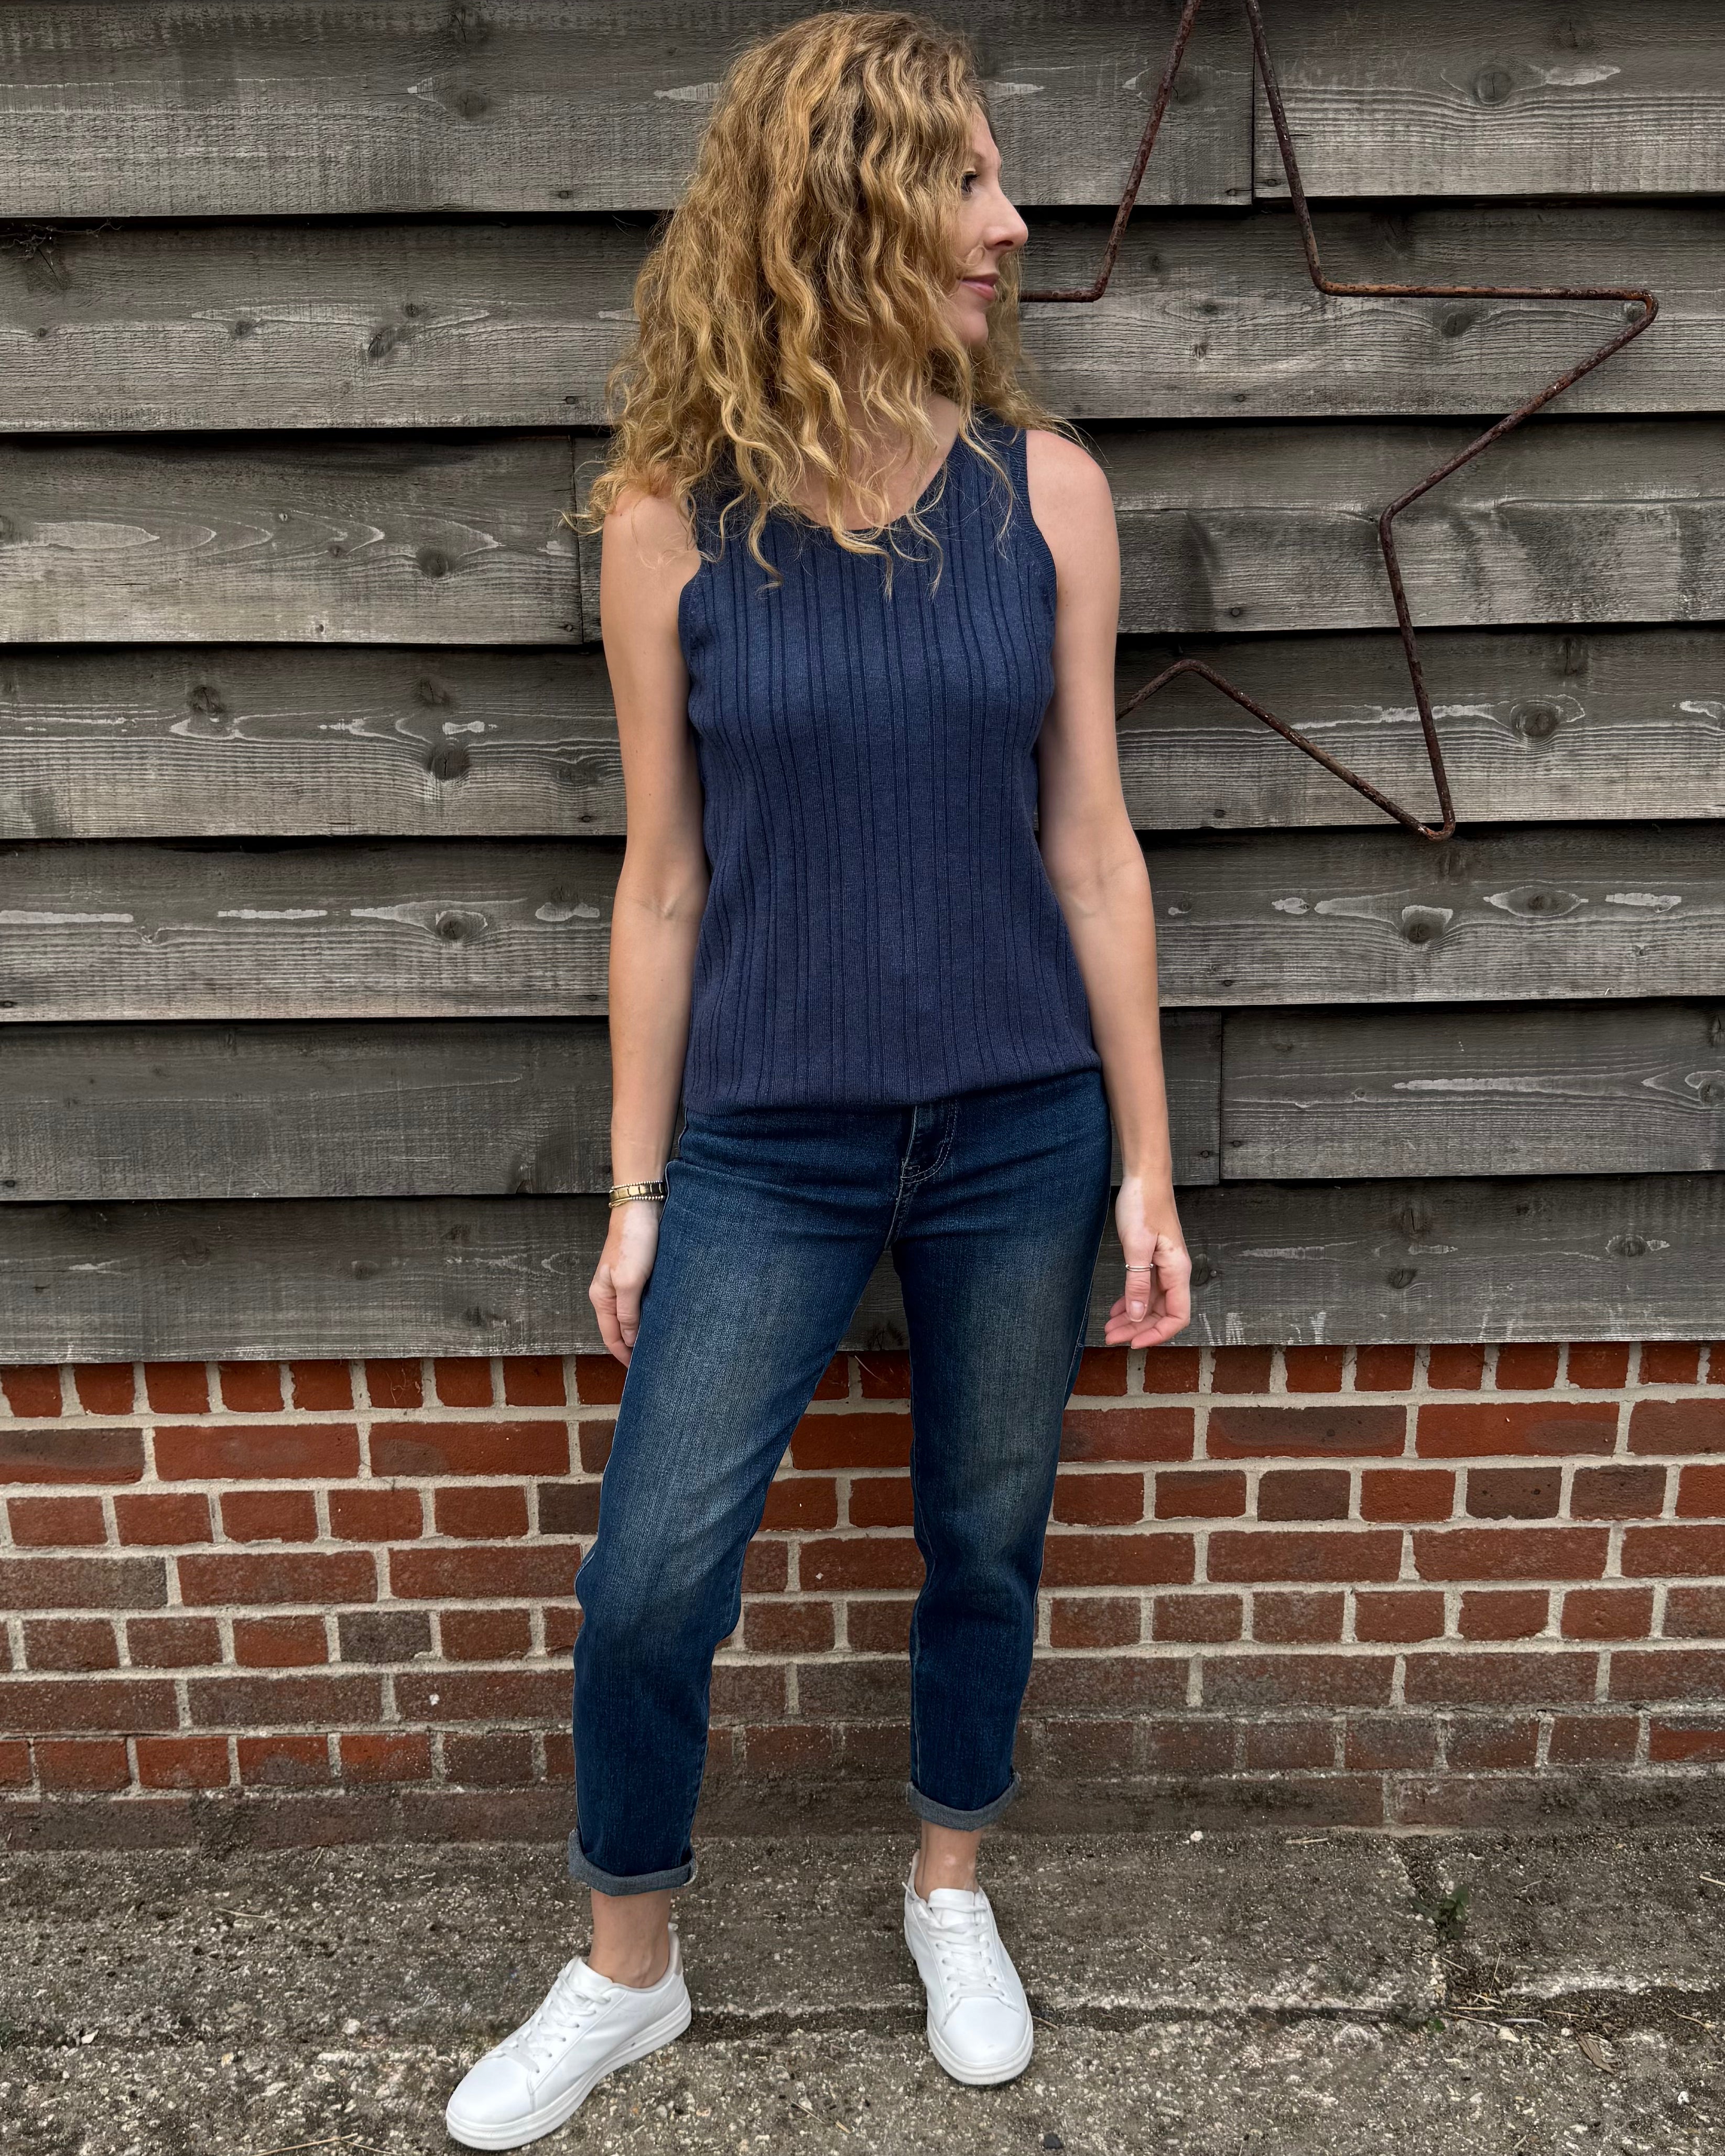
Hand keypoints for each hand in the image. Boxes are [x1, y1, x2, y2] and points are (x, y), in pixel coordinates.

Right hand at [588, 1201, 662, 1364]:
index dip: (624, 1355)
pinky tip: (662, 1318)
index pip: (610, 1337)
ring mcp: (623, 1282)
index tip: (639, 1371)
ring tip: (660, 1344)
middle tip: (653, 1361)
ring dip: (641, 1330)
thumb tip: (629, 1340)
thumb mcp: (629, 1282)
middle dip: (632, 1346)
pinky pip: (641, 1301)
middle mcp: (609, 1292)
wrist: (641, 1206)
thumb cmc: (633, 1242)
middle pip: (619, 1328)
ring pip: (631, 1315)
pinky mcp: (637, 1272)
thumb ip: (628, 1313)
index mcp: (602, 1297)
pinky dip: (649, 1314)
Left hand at [1104, 1176, 1190, 1347]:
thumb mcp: (1137, 1246)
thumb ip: (1137, 1282)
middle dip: (1137, 1329)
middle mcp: (1173, 1272)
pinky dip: (1131, 1301)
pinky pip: (1144, 1289)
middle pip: (1160, 1313)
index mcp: (1176, 1271)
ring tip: (1109, 1329)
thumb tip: (1138, 1315)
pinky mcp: (1152, 1259)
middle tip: (1111, 1338)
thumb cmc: (1143, 1206)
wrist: (1145, 1179)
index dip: (1157, 1334)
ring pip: (1150, 1303)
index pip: (1176, 1316)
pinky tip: (1117, 1309)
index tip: (1133, 1343)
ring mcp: (1163, 1266)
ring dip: (1132, 1318)